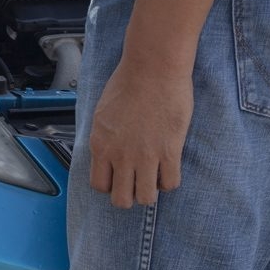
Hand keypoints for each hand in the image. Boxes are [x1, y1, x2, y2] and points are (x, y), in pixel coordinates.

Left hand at [88, 60, 192, 207]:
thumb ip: (104, 138)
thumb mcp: (102, 114)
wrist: (152, 70)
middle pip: (121, 199)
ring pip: (146, 198)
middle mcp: (119, 155)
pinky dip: (169, 182)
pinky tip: (168, 169)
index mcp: (100, 145)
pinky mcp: (169, 151)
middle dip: (129, 195)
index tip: (118, 178)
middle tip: (136, 183)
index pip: (98, 185)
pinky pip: (170, 183)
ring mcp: (145, 156)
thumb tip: (109, 152)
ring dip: (149, 192)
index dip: (109, 185)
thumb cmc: (127, 83)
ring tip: (153, 178)